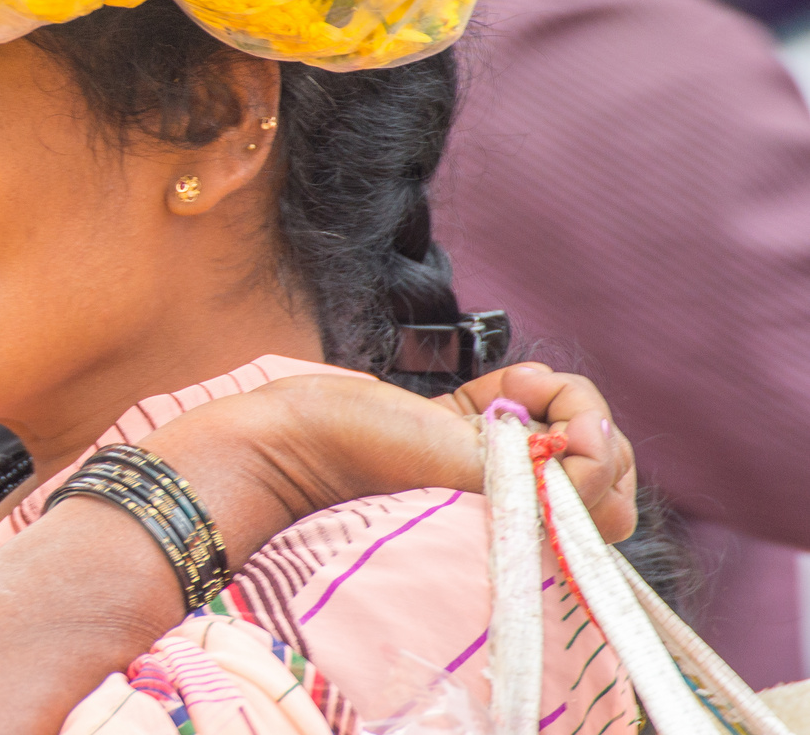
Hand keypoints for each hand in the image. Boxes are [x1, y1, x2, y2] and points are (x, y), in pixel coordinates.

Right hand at [140, 362, 636, 568]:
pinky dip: (527, 383)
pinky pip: (529, 397)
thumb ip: (554, 476)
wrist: (307, 441)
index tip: (567, 439)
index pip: (611, 504)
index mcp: (524, 536)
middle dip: (586, 422)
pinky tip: (502, 382)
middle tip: (544, 409)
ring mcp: (495, 461)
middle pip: (604, 459)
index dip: (602, 463)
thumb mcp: (482, 484)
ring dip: (556, 393)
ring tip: (516, 388)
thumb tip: (601, 439)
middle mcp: (517, 503)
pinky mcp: (470, 423)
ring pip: (572, 421)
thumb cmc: (380, 472)